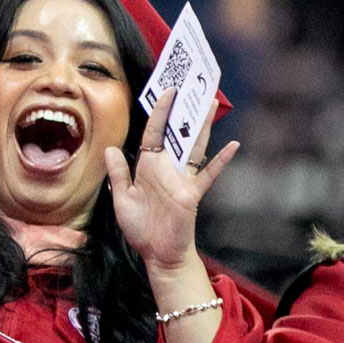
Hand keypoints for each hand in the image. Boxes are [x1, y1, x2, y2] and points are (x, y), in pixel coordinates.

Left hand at [105, 89, 237, 271]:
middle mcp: (167, 169)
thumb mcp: (122, 199)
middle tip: (192, 88)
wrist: (157, 254)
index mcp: (148, 167)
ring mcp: (182, 180)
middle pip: (177, 134)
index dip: (159, 113)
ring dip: (203, 126)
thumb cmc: (141, 228)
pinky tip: (232, 147)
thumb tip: (111, 148)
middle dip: (183, 112)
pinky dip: (220, 161)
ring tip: (211, 104)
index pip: (154, 133)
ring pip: (195, 146)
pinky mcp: (192, 194)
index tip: (166, 92)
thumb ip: (118, 174)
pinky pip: (208, 174)